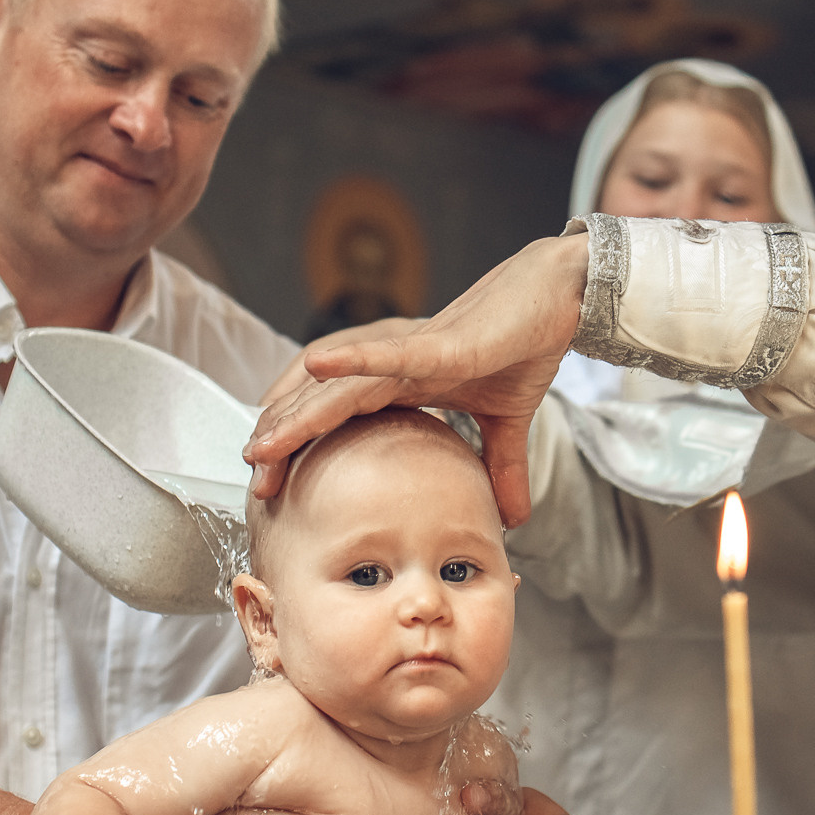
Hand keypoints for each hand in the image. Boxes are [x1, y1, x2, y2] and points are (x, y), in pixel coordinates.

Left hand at [246, 235, 589, 526]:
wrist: (559, 294)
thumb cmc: (525, 345)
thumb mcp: (508, 422)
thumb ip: (501, 467)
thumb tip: (512, 520)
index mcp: (403, 384)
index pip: (339, 420)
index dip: (304, 447)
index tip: (276, 485)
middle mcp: (394, 365)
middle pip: (325, 406)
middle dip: (286, 440)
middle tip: (255, 480)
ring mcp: (413, 351)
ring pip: (344, 388)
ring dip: (301, 414)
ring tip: (263, 442)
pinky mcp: (443, 341)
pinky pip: (391, 353)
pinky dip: (354, 358)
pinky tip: (315, 363)